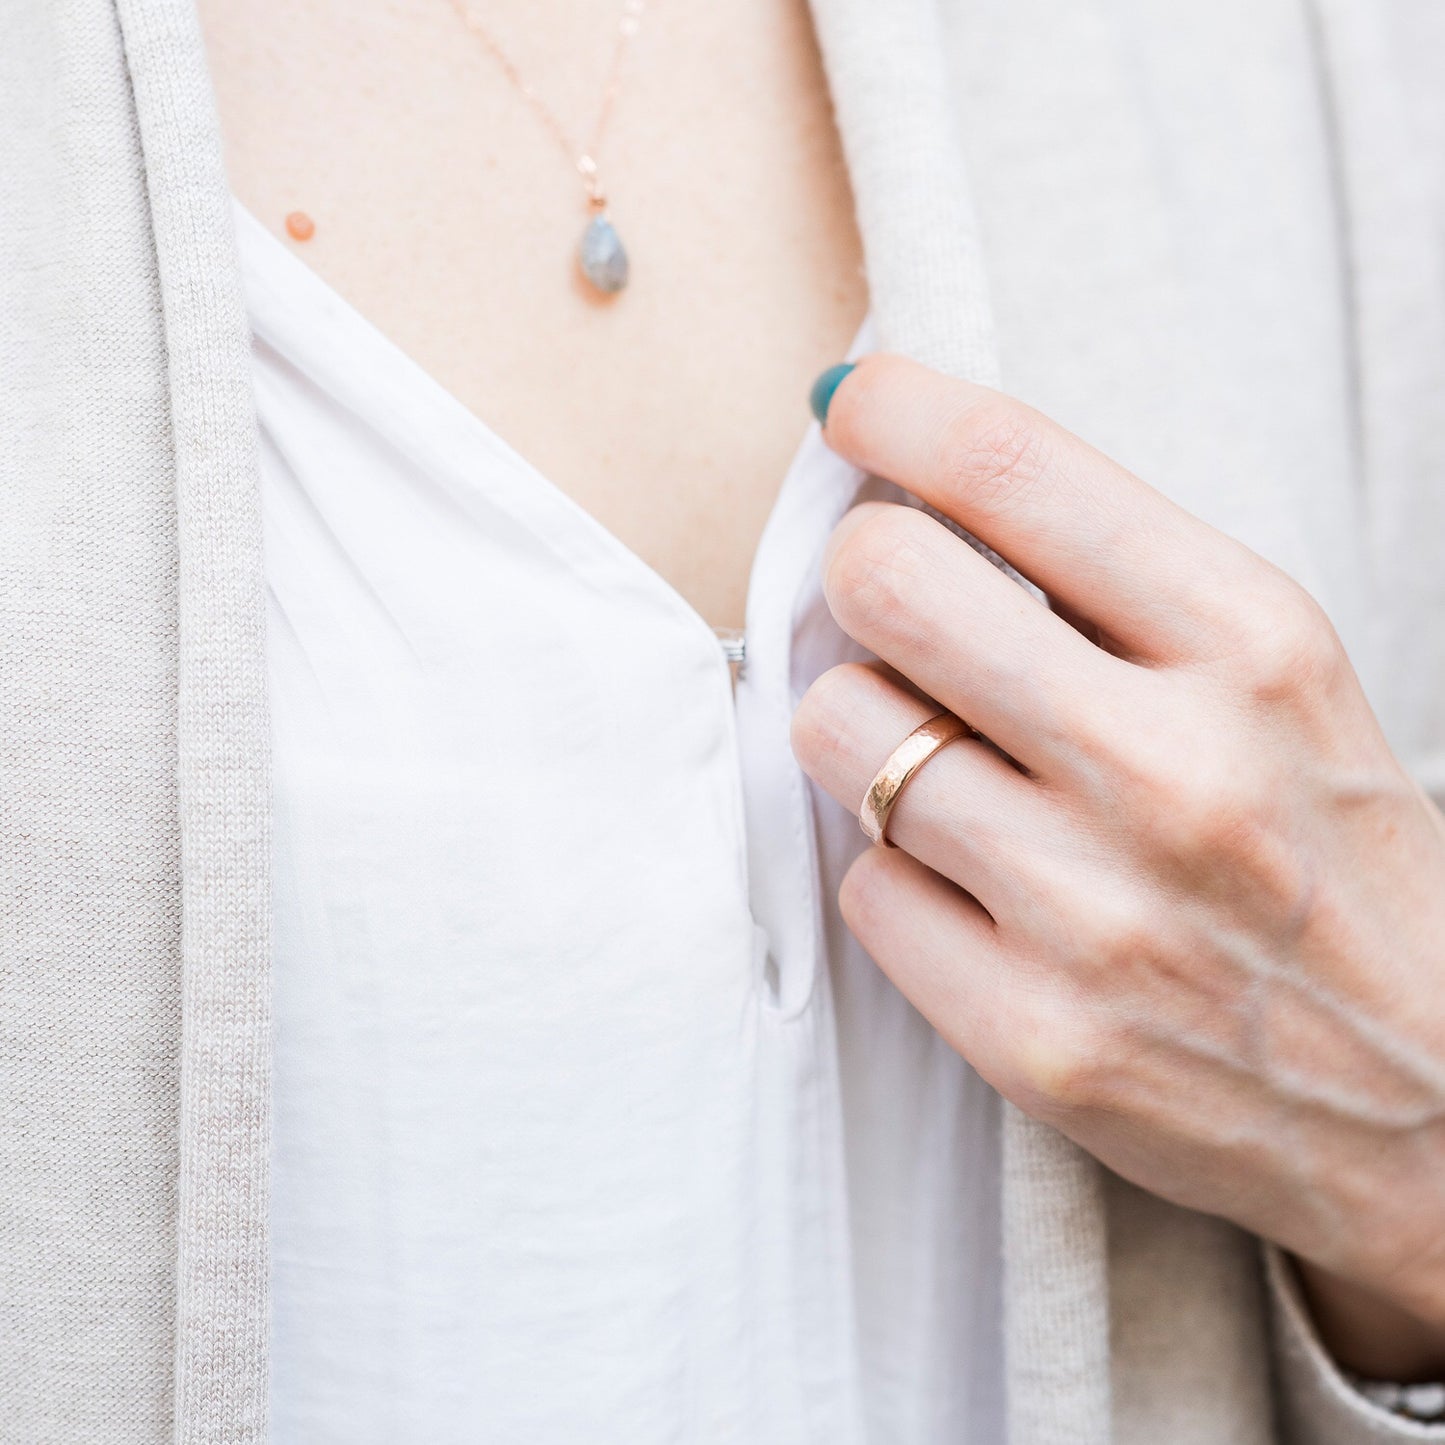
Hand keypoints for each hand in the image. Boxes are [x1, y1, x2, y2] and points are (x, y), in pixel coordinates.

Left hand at [791, 355, 1444, 1376]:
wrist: (1436, 1106)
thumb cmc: (1333, 864)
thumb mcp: (1282, 684)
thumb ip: (1118, 589)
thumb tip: (919, 492)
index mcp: (1254, 644)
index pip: (1019, 469)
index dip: (899, 410)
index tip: (852, 406)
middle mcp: (1173, 769)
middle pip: (886, 583)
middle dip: (860, 576)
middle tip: (891, 611)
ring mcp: (1095, 914)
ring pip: (843, 736)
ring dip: (867, 736)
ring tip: (945, 767)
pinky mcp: (1033, 1037)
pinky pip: (863, 885)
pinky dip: (898, 873)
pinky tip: (975, 892)